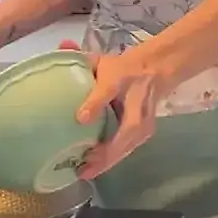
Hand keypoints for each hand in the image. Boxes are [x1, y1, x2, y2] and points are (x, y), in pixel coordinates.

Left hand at [61, 40, 174, 178]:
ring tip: (85, 171)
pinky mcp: (145, 133)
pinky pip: (128, 149)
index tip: (81, 118)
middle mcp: (137, 103)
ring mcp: (145, 120)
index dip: (96, 104)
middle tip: (85, 164)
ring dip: (109, 159)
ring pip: (129, 144)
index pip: (109, 90)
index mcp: (122, 80)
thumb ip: (80, 56)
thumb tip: (62, 46)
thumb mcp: (102, 61)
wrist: (155, 72)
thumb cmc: (123, 70)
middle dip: (108, 150)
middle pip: (128, 130)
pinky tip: (94, 168)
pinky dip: (112, 159)